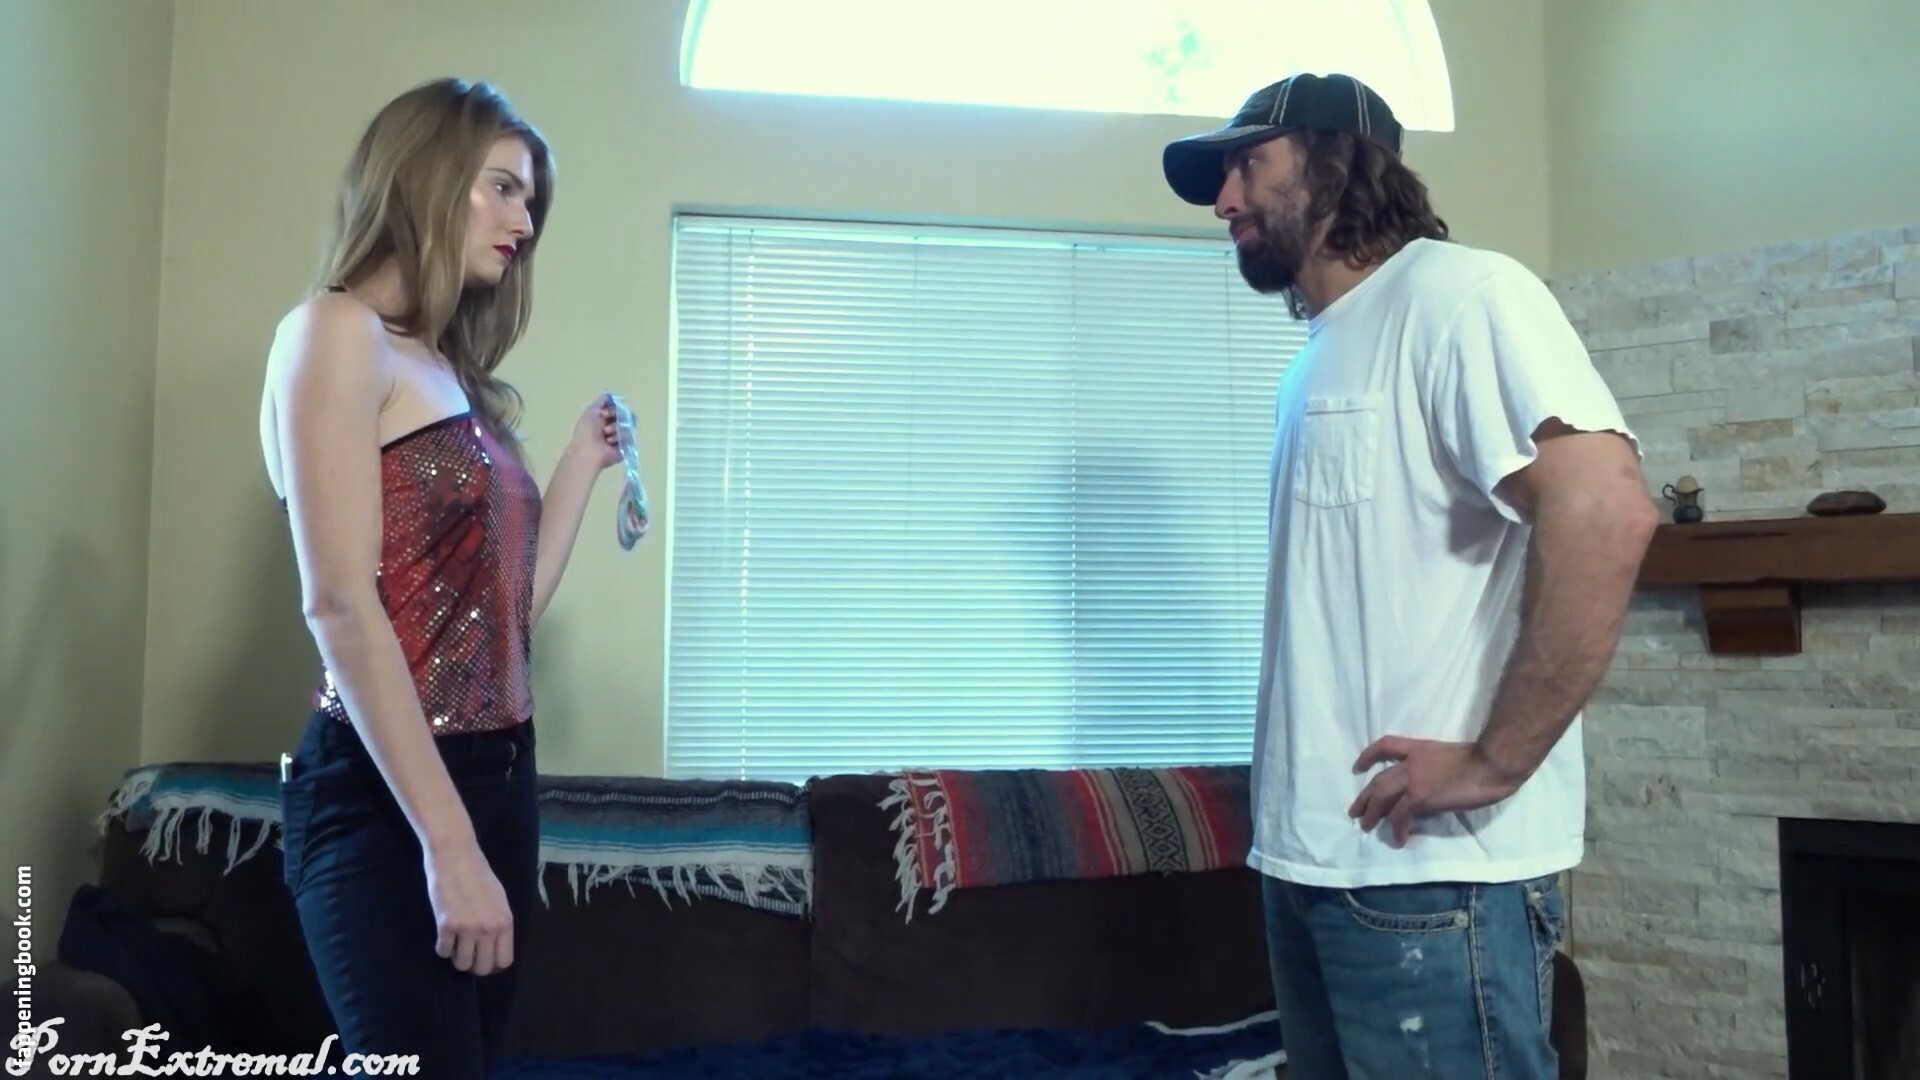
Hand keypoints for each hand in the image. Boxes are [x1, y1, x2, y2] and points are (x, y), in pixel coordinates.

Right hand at [423, 842, 513, 975]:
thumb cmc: (478, 874)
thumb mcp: (499, 899)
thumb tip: (495, 947)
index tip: (484, 959)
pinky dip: (442, 947)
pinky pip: (443, 951)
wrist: (456, 856)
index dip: (493, 964)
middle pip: (483, 968)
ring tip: (455, 944)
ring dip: (456, 958)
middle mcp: (489, 929)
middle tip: (467, 955)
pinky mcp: (446, 925)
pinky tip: (443, 935)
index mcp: (505, 922)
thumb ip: (498, 923)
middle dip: (474, 966)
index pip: (505, 960)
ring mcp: (467, 929)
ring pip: (462, 965)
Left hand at [564, 392, 621, 472]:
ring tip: (606, 435)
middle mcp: (613, 426)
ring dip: (616, 428)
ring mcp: (620, 436)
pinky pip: (630, 435)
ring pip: (628, 424)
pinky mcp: (626, 446)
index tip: (603, 413)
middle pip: (625, 414)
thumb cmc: (587, 431)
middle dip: (615, 417)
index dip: (612, 408)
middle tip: (605, 423)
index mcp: (604, 418)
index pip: (617, 407)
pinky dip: (620, 437)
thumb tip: (609, 394)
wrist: (589, 450)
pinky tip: (611, 442)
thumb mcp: (591, 411)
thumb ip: (601, 401)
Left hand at [1346, 737, 1519, 846]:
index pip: (1386, 746)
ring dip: (1372, 813)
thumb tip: (1430, 789)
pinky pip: (1400, 815)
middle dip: (1365, 797)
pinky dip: (1397, 829)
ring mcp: (1413, 779)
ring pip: (1381, 796)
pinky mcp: (1420, 797)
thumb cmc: (1481, 760)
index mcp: (1419, 748)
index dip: (1368, 755)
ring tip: (1366, 826)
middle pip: (1378, 779)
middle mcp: (1411, 762)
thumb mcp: (1449, 757)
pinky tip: (1399, 840)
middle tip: (1355, 811)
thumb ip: (1433, 768)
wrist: (1490, 764)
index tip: (1357, 766)